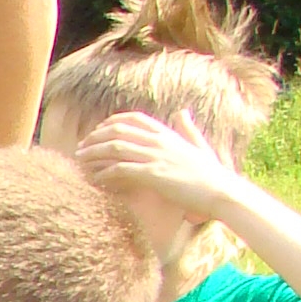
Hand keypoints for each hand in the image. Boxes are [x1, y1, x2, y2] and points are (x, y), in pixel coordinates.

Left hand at [77, 109, 233, 223]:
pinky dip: (104, 172)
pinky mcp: (153, 174)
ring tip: (80, 161)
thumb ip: (187, 128)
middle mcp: (159, 141)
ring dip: (93, 153)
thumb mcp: (199, 144)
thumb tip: (183, 111)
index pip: (133, 119)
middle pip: (117, 131)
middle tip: (81, 148)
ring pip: (115, 148)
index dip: (110, 122)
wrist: (219, 190)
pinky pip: (121, 169)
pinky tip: (95, 178)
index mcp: (167, 133)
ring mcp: (155, 156)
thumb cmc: (210, 173)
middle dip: (95, 138)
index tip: (96, 132)